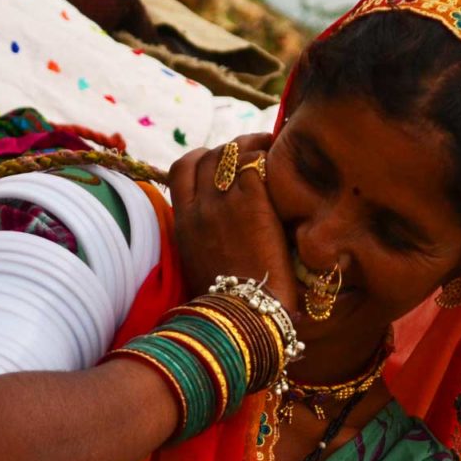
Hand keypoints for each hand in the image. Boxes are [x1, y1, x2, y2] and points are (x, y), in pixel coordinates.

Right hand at [168, 133, 298, 313]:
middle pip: (208, 156)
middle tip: (253, 151)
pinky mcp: (251, 201)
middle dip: (230, 148)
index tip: (219, 162)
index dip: (200, 158)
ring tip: (269, 147)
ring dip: (251, 146)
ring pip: (231, 152)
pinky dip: (267, 157)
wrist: (242, 315)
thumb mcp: (200, 269)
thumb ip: (203, 243)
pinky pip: (254, 162)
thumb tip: (218, 239)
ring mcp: (223, 202)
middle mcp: (199, 207)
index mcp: (183, 224)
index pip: (180, 169)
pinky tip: (280, 163)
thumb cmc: (228, 304)